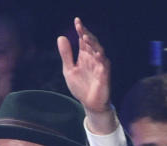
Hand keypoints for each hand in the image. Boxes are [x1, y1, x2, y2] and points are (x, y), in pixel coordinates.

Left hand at [57, 17, 115, 133]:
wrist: (89, 104)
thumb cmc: (81, 87)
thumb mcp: (69, 70)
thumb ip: (66, 55)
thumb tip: (61, 37)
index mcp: (84, 55)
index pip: (83, 39)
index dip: (80, 30)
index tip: (76, 21)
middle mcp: (93, 57)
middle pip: (91, 42)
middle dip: (86, 33)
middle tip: (79, 26)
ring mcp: (100, 64)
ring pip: (98, 50)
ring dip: (93, 43)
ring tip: (85, 36)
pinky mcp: (104, 74)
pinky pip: (104, 63)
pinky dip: (100, 57)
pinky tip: (95, 52)